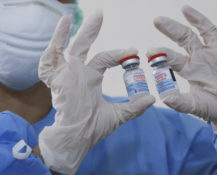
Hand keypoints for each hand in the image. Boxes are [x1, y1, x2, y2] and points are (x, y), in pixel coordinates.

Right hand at [38, 12, 154, 173]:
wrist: (77, 139)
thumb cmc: (93, 127)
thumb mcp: (118, 115)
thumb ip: (134, 107)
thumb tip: (153, 99)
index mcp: (91, 78)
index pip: (105, 59)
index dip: (119, 55)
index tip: (134, 52)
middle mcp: (78, 72)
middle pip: (84, 46)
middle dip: (91, 30)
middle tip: (100, 13)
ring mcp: (66, 74)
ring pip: (67, 48)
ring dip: (69, 33)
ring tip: (70, 16)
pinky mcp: (56, 79)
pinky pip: (50, 59)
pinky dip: (54, 43)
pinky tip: (61, 26)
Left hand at [147, 5, 216, 141]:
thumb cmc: (216, 111)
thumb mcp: (198, 107)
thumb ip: (182, 103)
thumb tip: (165, 99)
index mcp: (190, 70)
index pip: (173, 58)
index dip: (162, 54)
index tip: (150, 50)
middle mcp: (201, 59)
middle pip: (185, 38)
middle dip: (172, 29)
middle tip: (157, 20)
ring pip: (207, 32)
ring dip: (198, 20)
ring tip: (185, 9)